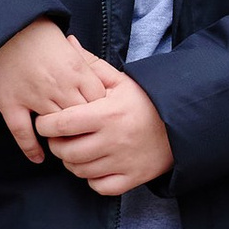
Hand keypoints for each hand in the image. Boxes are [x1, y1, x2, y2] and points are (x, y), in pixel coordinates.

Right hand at [0, 17, 115, 166]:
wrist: (3, 24)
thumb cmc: (37, 32)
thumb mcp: (69, 45)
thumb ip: (84, 65)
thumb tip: (100, 83)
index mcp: (76, 70)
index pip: (98, 102)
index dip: (100, 111)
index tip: (99, 117)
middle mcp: (58, 86)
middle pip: (80, 118)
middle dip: (85, 128)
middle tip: (86, 136)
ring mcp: (33, 97)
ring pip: (55, 128)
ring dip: (62, 139)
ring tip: (65, 145)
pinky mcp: (10, 104)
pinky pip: (22, 133)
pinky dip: (31, 148)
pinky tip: (38, 157)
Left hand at [38, 66, 175, 197]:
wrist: (182, 123)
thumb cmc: (145, 100)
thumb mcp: (120, 80)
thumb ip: (91, 65)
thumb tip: (68, 41)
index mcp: (107, 113)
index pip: (62, 124)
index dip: (46, 124)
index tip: (46, 121)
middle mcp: (114, 140)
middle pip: (66, 152)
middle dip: (56, 145)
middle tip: (60, 137)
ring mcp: (123, 162)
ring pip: (80, 171)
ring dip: (72, 162)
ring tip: (76, 149)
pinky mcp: (132, 178)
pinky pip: (100, 187)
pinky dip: (92, 179)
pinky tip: (95, 165)